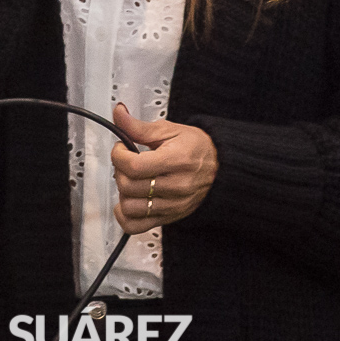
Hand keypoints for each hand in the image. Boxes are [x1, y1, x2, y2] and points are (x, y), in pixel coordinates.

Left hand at [109, 104, 218, 234]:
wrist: (221, 167)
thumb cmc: (197, 148)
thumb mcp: (170, 130)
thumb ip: (139, 127)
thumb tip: (119, 114)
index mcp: (176, 161)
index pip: (134, 166)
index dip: (118, 155)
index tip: (121, 148)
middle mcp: (175, 186)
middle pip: (128, 186)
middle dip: (119, 170)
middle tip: (126, 161)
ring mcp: (172, 206)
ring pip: (130, 208)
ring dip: (123, 193)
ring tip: (131, 180)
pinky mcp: (169, 218)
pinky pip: (136, 226)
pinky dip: (125, 216)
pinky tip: (130, 201)